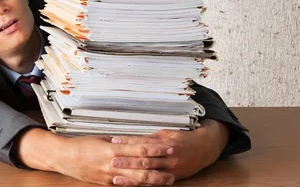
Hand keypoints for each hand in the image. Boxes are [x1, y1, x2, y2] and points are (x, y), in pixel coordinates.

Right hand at [56, 135, 175, 184]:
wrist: (64, 157)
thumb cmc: (81, 146)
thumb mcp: (102, 138)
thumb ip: (119, 142)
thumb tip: (135, 141)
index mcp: (112, 148)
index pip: (140, 148)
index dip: (156, 148)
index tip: (168, 147)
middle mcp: (113, 164)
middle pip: (142, 165)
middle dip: (161, 164)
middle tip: (175, 163)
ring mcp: (110, 176)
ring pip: (138, 179)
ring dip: (155, 179)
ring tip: (168, 178)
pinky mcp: (107, 184)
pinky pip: (127, 185)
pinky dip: (140, 185)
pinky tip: (150, 185)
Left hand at [110, 120, 229, 180]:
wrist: (204, 148)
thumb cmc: (183, 138)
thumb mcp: (167, 133)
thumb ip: (150, 138)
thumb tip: (132, 140)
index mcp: (165, 143)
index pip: (142, 142)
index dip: (128, 142)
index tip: (114, 141)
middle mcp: (168, 157)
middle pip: (144, 159)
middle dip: (127, 161)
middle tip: (112, 160)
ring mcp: (171, 169)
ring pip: (148, 174)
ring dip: (131, 176)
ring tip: (116, 177)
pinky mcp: (173, 178)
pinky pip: (155, 183)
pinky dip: (142, 185)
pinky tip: (131, 185)